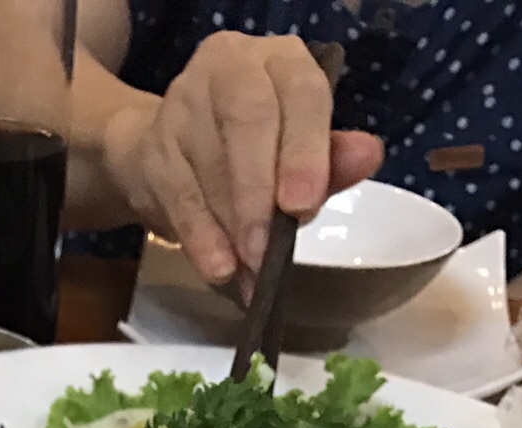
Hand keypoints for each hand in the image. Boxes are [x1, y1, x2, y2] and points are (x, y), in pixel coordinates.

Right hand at [103, 32, 383, 284]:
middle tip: (266, 251)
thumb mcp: (298, 151)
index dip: (305, 149)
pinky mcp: (153, 145)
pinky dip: (201, 236)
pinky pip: (180, 194)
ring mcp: (184, 101)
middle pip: (247, 119)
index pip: (300, 92)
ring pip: (210, 163)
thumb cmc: (252, 151)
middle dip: (259, 192)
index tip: (303, 206)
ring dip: (232, 226)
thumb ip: (331, 158)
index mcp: (280, 61)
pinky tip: (218, 268)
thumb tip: (367, 155)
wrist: (171, 154)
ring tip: (250, 272)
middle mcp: (230, 66)